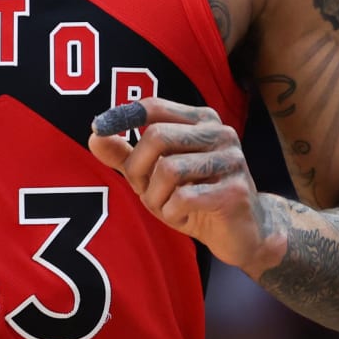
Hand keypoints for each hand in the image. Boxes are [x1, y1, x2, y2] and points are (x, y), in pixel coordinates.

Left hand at [87, 98, 269, 273]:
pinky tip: (184, 216)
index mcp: (200, 120)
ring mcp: (232, 160)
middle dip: (138, 169)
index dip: (123, 116)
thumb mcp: (153, 176)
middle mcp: (220, 132)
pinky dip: (173, 212)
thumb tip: (95, 137)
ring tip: (167, 206)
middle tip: (143, 190)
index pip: (154, 106)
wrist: (243, 233)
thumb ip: (125, 155)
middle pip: (157, 136)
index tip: (97, 129)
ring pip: (169, 169)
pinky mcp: (235, 191)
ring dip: (155, 196)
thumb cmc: (195, 197)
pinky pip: (184, 198)